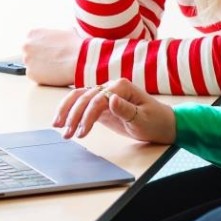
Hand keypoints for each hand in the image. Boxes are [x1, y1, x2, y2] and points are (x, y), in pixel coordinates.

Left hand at [22, 27, 82, 86]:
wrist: (79, 59)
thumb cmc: (74, 45)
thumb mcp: (63, 32)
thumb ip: (54, 36)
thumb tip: (60, 37)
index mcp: (32, 33)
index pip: (31, 42)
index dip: (41, 48)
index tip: (49, 52)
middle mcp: (26, 45)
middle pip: (29, 53)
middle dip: (38, 58)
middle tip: (51, 61)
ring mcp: (27, 60)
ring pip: (32, 65)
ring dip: (41, 67)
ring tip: (55, 67)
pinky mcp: (30, 73)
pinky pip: (34, 76)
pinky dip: (42, 77)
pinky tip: (54, 74)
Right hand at [54, 79, 174, 143]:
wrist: (163, 124)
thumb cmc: (155, 120)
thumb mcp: (143, 118)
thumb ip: (125, 109)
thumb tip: (110, 99)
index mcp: (121, 87)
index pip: (98, 99)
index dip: (87, 116)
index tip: (82, 133)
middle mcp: (111, 87)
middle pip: (85, 97)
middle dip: (73, 115)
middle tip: (66, 133)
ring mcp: (105, 95)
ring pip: (79, 98)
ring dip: (67, 111)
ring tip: (57, 126)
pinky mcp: (102, 105)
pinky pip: (83, 105)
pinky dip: (71, 112)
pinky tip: (63, 122)